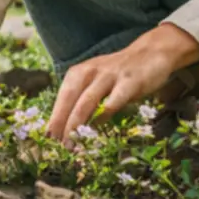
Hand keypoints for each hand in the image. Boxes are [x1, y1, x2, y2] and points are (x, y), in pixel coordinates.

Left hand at [46, 24, 198, 143]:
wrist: (151, 52)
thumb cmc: (119, 74)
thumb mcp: (96, 82)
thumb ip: (83, 100)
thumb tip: (68, 129)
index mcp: (78, 73)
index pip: (61, 98)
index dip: (54, 119)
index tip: (47, 140)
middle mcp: (90, 71)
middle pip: (69, 99)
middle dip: (61, 124)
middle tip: (57, 146)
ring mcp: (109, 75)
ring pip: (87, 101)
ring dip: (77, 124)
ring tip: (72, 143)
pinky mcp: (129, 81)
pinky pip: (113, 100)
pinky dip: (104, 115)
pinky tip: (98, 129)